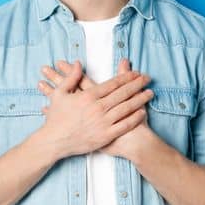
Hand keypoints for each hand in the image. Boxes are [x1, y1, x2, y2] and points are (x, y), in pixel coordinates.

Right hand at [32, 57, 152, 159]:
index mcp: (88, 96)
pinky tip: (142, 112)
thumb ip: (71, 77)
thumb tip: (79, 63)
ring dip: (140, 99)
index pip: (112, 84)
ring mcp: (103, 122)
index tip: (136, 73)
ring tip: (150, 93)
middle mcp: (97, 108)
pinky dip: (134, 118)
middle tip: (148, 79)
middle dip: (137, 84)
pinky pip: (124, 125)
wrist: (54, 141)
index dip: (126, 77)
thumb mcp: (60, 94)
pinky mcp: (105, 136)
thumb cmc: (56, 118)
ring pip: (126, 108)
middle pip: (122, 93)